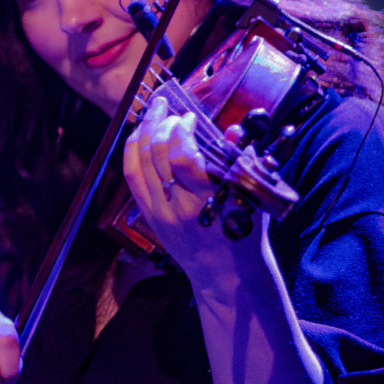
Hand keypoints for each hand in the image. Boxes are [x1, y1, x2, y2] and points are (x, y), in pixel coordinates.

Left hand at [123, 97, 258, 282]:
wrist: (225, 275)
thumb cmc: (244, 236)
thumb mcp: (250, 199)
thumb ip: (240, 163)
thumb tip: (233, 129)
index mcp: (207, 202)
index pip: (182, 158)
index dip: (181, 130)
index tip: (190, 116)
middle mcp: (178, 207)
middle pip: (157, 155)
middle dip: (159, 123)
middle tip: (167, 107)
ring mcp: (159, 212)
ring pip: (139, 164)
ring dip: (143, 132)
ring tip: (152, 112)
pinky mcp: (149, 216)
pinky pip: (132, 177)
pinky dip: (133, 152)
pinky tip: (139, 135)